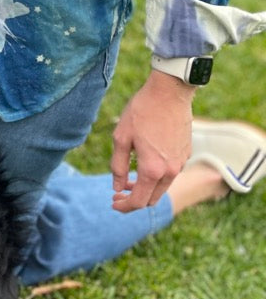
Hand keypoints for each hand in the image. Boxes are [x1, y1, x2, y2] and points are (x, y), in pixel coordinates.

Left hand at [110, 69, 194, 211]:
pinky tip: (145, 161)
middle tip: (118, 191)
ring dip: (146, 187)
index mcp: (152, 170)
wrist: (170, 92)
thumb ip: (118, 166)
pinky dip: (157, 175)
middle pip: (152, 198)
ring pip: (162, 187)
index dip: (124, 206)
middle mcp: (170, 171)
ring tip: (128, 176)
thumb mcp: (121, 138)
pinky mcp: (186, 153)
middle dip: (134, 199)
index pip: (139, 201)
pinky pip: (170, 173)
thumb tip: (117, 187)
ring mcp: (181, 163)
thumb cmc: (142, 112)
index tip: (113, 203)